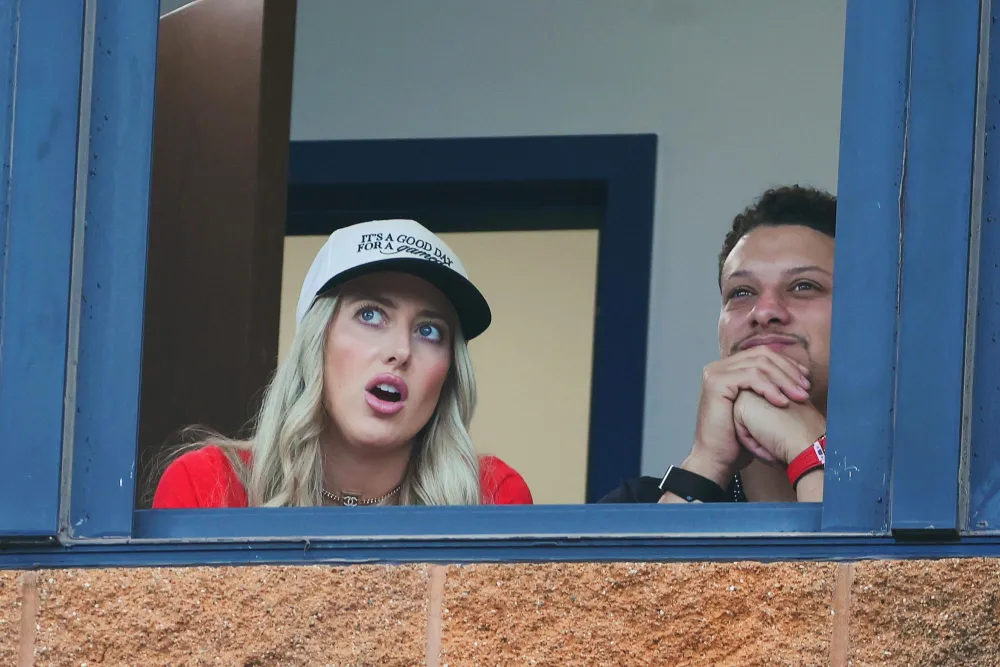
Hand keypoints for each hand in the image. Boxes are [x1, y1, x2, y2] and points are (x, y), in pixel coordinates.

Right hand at [688, 347, 812, 485]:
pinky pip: (751, 376)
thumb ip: (767, 389)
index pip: (762, 354)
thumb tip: (797, 377)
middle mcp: (719, 367)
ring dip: (784, 380)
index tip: (805, 380)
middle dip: (788, 371)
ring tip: (798, 397)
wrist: (717, 459)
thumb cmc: (737, 440)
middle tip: (805, 389)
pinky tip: (781, 402)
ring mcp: (716, 373)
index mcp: (728, 369)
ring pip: (759, 364)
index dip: (786, 364)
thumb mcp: (756, 409)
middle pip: (762, 355)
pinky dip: (770, 387)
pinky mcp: (716, 382)